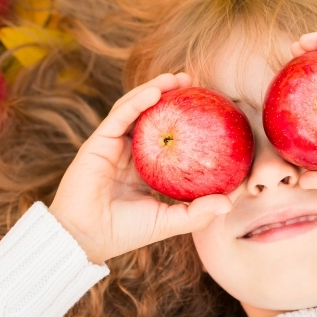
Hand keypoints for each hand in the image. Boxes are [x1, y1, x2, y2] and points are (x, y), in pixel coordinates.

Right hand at [49, 73, 232, 264]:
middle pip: (152, 116)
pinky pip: (120, 115)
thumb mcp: (168, 221)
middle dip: (172, 96)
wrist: (86, 237)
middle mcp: (129, 152)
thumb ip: (198, 212)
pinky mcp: (98, 142)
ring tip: (178, 78)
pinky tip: (155, 90)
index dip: (186, 121)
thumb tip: (230, 203)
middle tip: (195, 83)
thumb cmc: (125, 232)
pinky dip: (137, 100)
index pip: (168, 137)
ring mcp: (113, 145)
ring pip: (135, 108)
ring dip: (156, 88)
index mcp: (145, 168)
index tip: (209, 109)